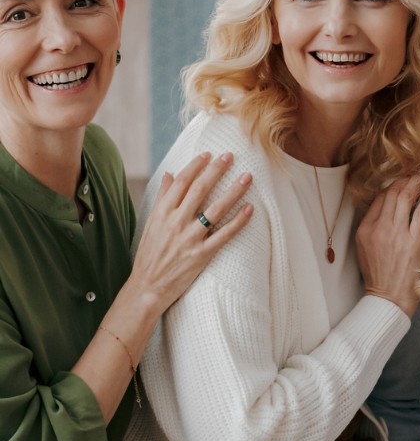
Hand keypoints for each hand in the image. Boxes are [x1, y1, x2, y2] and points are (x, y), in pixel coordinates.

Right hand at [130, 152, 253, 311]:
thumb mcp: (151, 222)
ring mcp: (190, 238)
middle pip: (199, 190)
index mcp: (162, 212)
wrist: (147, 286)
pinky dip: (238, 221)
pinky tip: (250, 209)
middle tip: (230, 156)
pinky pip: (224, 234)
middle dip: (216, 170)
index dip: (196, 166)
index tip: (209, 154)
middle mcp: (175, 222)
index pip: (180, 182)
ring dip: (233, 191)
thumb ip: (162, 197)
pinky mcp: (202, 254)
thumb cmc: (150, 253)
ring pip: (215, 209)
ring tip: (247, 177)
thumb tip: (168, 173)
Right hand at [357, 175, 419, 315]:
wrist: (388, 298)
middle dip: (406, 178)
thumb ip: (374, 227)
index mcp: (365, 229)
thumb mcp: (365, 249)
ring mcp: (396, 234)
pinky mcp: (413, 241)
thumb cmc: (379, 276)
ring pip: (405, 198)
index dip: (393, 185)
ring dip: (416, 182)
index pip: (380, 198)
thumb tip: (387, 208)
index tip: (404, 179)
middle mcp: (379, 228)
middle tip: (418, 169)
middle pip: (392, 193)